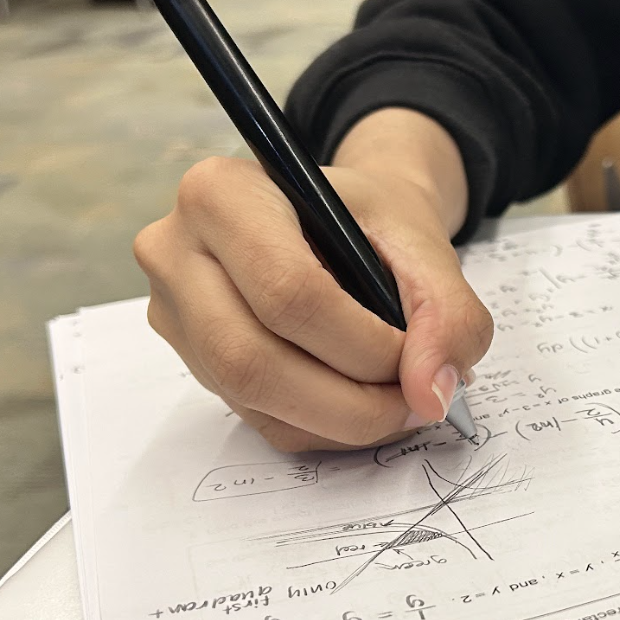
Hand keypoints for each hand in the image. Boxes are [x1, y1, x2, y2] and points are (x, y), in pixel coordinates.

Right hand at [134, 109, 492, 451]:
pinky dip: (326, 426)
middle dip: (352, 400)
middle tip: (419, 402)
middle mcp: (176, 252)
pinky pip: (260, 419)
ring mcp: (175, 313)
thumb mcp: (424, 243)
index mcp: (221, 194)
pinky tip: (364, 403)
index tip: (420, 361)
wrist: (344, 221)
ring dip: (342, 420)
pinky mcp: (194, 362)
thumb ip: (445, 313)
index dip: (364, 345)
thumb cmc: (372, 221)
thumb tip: (431, 392)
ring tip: (401, 401)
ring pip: (253, 399)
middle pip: (253, 358)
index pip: (287, 292)